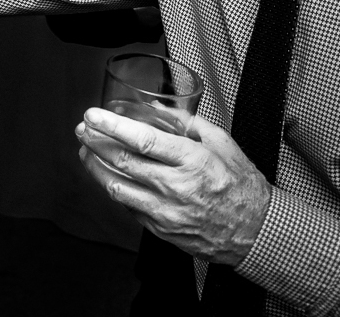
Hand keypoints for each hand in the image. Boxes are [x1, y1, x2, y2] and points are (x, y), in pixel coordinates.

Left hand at [75, 107, 269, 265]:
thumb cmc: (242, 187)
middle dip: (95, 141)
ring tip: (86, 150)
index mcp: (192, 161)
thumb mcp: (223, 144)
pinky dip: (114, 187)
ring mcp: (165, 211)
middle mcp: (175, 187)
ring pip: (116, 186)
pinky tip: (108, 175)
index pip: (142, 140)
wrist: (256, 232)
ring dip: (94, 166)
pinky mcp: (159, 228)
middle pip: (121, 161)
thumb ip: (189, 122)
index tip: (93, 114)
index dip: (112, 125)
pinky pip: (127, 205)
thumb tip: (159, 108)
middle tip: (83, 129)